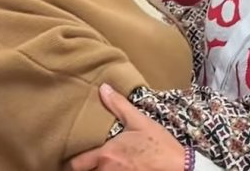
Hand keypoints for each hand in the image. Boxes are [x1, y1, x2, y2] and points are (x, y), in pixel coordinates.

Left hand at [66, 84, 184, 170]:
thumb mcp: (139, 121)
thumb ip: (119, 105)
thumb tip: (103, 88)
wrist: (178, 167)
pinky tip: (116, 167)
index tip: (71, 154)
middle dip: (84, 168)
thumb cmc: (159, 145)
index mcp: (107, 155)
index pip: (76, 164)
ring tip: (99, 163)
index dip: (71, 161)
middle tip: (83, 159)